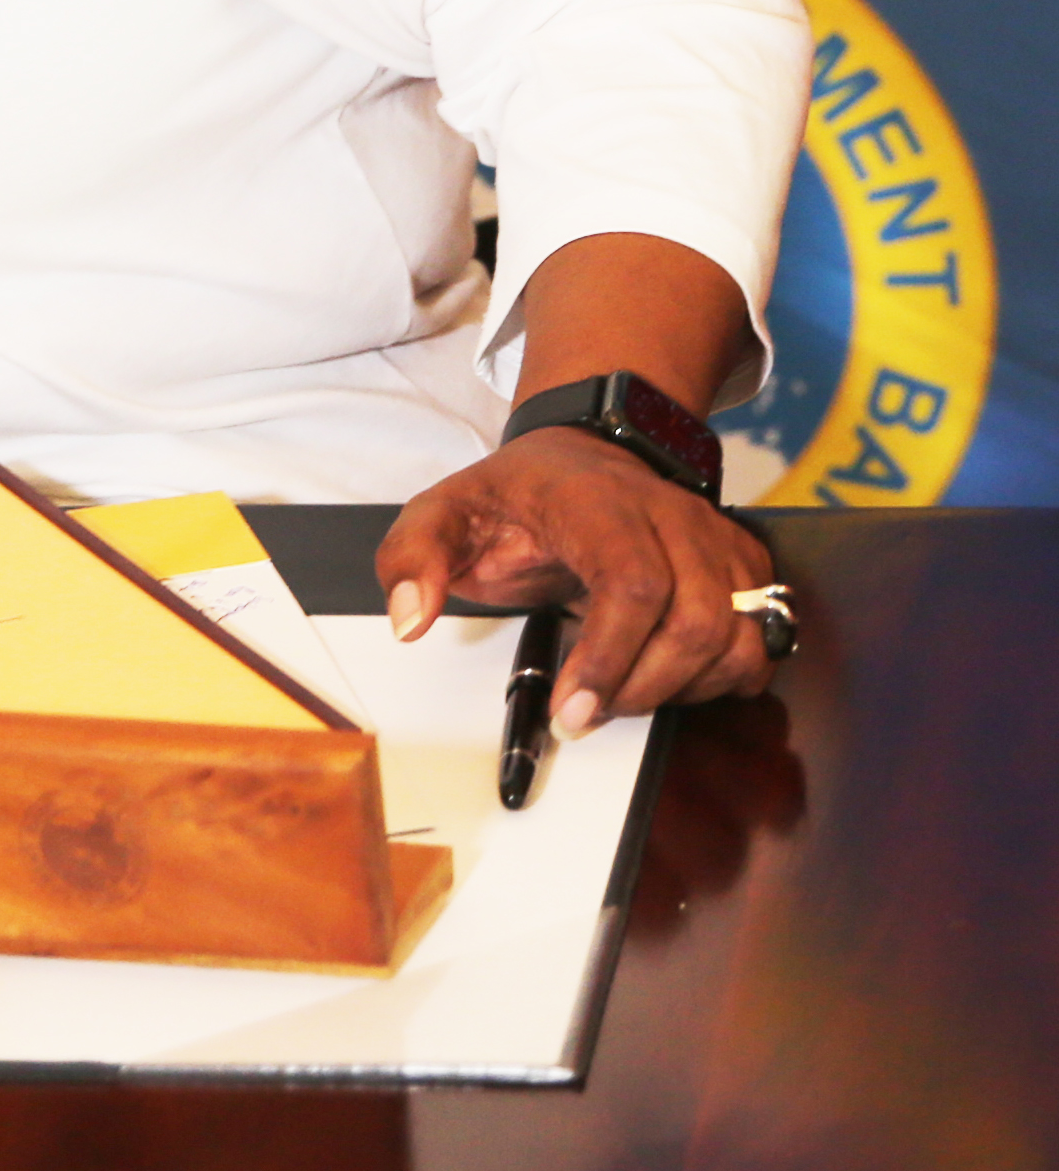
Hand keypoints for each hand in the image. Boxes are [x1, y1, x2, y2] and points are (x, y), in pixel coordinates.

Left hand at [377, 428, 779, 732]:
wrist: (582, 455)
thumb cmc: (515, 495)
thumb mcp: (443, 512)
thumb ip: (410, 557)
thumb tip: (409, 618)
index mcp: (597, 502)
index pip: (633, 584)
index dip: (610, 657)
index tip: (571, 712)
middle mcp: (670, 516)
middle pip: (694, 621)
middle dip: (642, 688)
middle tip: (586, 715)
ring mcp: (715, 540)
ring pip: (738, 636)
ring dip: (685, 688)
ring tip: (622, 694)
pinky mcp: (743, 566)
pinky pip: (761, 638)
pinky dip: (725, 677)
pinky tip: (668, 678)